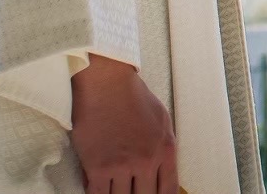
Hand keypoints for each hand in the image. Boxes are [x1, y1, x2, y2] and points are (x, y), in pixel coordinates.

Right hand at [70, 54, 176, 193]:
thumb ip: (164, 149)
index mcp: (166, 150)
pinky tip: (99, 186)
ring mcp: (122, 166)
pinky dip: (99, 193)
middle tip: (131, 190)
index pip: (168, 191)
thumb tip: (162, 172)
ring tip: (115, 186)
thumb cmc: (133, 97)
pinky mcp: (98, 168)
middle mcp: (146, 162)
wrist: (106, 83)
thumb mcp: (162, 120)